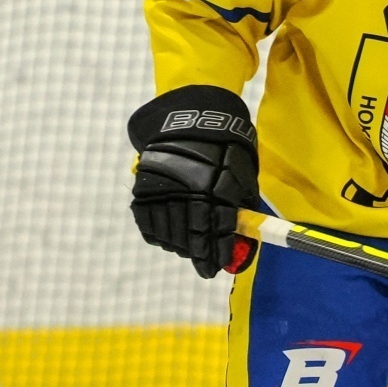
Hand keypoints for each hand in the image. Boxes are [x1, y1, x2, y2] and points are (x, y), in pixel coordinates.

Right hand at [127, 85, 259, 278]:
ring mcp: (163, 192)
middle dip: (198, 254)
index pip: (216, 232)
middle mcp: (188, 193)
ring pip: (169, 234)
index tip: (215, 267)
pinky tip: (169, 237)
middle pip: (191, 237)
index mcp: (215, 189)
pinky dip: (159, 235)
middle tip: (203, 264)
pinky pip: (149, 224)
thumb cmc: (224, 147)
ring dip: (180, 246)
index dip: (217, 254)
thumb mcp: (242, 173)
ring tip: (188, 249)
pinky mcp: (144, 190)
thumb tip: (240, 240)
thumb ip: (240, 207)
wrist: (189, 119)